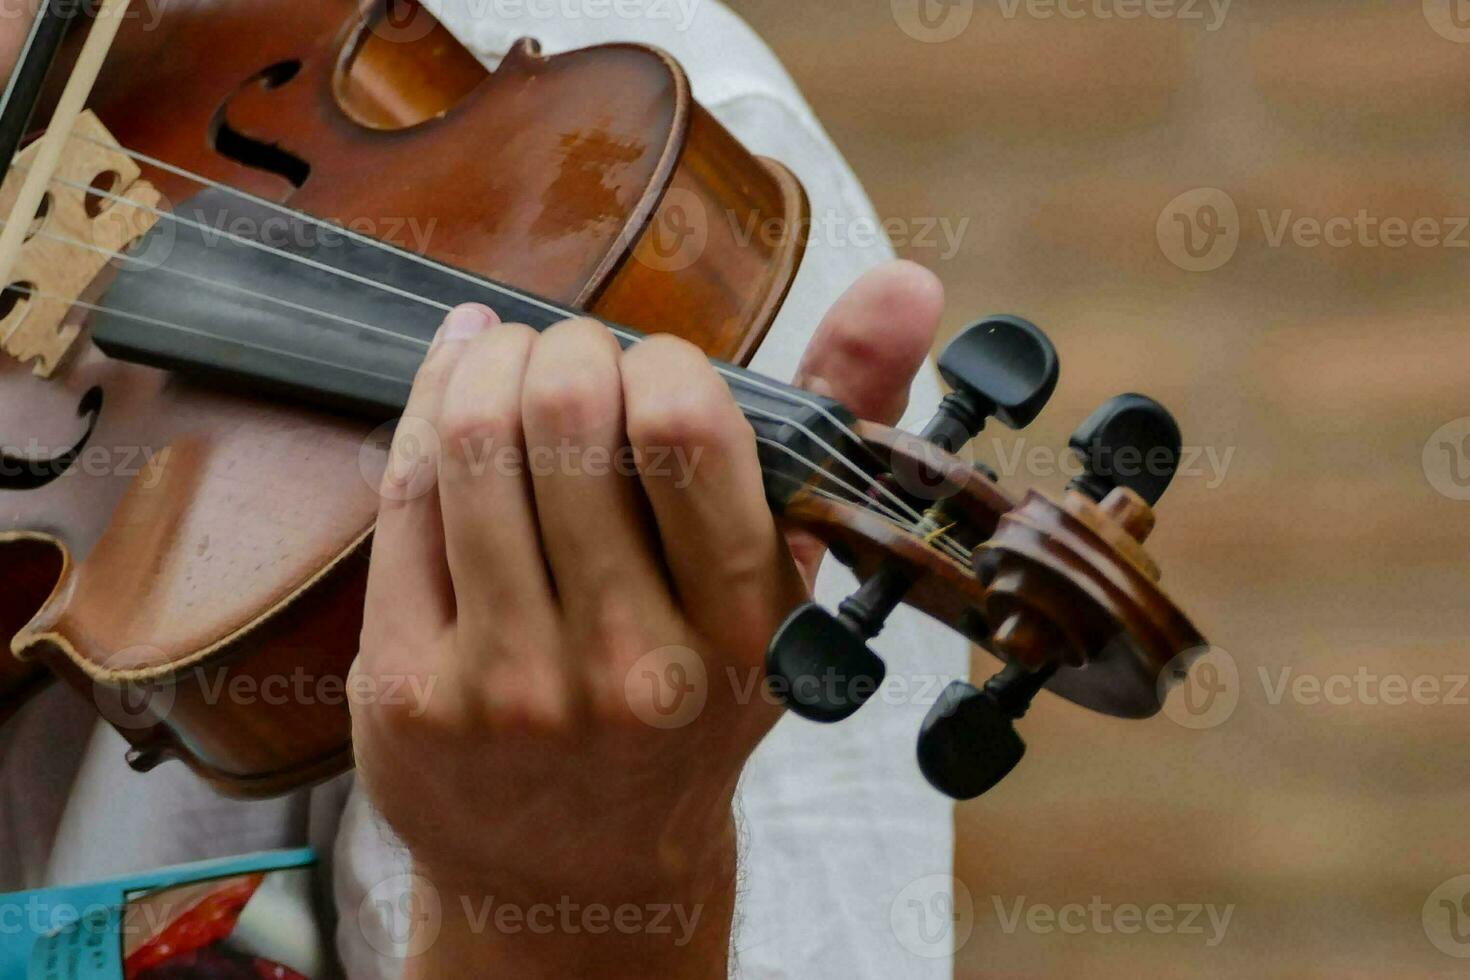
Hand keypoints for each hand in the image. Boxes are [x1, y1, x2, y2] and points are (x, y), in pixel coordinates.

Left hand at [350, 260, 942, 975]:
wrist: (580, 868)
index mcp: (740, 631)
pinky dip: (424, 414)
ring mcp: (508, 682)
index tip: (655, 375)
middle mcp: (628, 663)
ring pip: (473, 441)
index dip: (658, 361)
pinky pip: (401, 494)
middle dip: (567, 348)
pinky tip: (451, 403)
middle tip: (573, 361)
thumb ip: (843, 421)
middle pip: (567, 414)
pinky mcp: (407, 687)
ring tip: (512, 372)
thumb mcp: (784, 586)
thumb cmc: (693, 705)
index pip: (688, 428)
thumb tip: (909, 276)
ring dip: (489, 366)